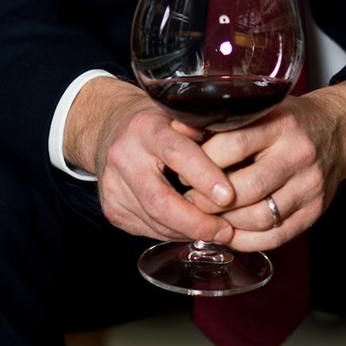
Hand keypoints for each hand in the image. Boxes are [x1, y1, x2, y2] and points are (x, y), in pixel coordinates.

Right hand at [64, 77, 237, 243]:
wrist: (108, 127)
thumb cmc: (153, 119)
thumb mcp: (178, 112)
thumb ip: (202, 129)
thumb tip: (237, 151)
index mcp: (145, 127)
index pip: (176, 153)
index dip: (204, 176)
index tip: (229, 195)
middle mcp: (124, 156)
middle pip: (160, 201)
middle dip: (197, 221)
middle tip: (227, 230)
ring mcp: (113, 186)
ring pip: (155, 221)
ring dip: (189, 231)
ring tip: (218, 232)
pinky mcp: (111, 209)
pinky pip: (148, 229)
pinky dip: (174, 232)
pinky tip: (192, 229)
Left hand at [183, 80, 345, 250]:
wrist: (337, 132)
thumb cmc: (289, 121)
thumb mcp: (260, 108)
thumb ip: (223, 121)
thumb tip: (178, 129)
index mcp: (280, 122)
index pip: (232, 144)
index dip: (202, 162)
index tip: (185, 169)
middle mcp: (298, 153)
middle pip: (245, 187)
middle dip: (210, 199)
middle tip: (191, 199)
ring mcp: (309, 185)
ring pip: (260, 217)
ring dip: (227, 223)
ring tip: (208, 216)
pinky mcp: (314, 211)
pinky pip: (276, 236)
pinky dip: (247, 240)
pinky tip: (231, 232)